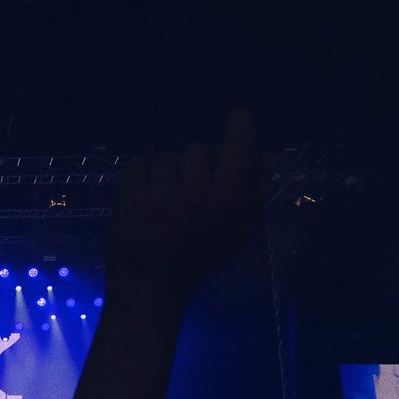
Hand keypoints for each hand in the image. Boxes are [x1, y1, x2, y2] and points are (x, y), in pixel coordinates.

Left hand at [106, 107, 268, 301]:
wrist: (152, 286)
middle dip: (188, 167)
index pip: (239, 146)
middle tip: (183, 196)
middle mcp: (200, 193)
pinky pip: (137, 165)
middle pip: (196, 150)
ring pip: (164, 157)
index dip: (239, 124)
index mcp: (231, 201)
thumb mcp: (238, 230)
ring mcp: (165, 195)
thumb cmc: (197, 256)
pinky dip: (138, 179)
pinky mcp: (133, 198)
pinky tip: (142, 201)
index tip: (238, 112)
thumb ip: (255, 191)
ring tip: (160, 203)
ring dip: (161, 175)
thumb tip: (265, 153)